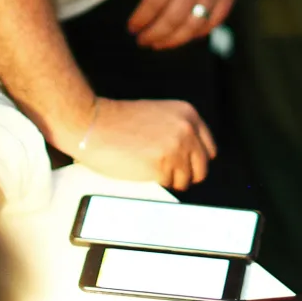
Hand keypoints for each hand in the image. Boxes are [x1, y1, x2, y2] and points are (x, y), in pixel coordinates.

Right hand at [74, 96, 216, 191]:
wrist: (92, 124)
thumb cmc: (117, 121)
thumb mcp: (157, 115)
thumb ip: (176, 130)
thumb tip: (188, 154)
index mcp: (187, 114)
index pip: (208, 149)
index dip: (194, 160)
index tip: (183, 165)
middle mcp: (186, 130)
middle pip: (201, 168)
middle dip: (184, 174)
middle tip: (165, 172)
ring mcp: (175, 148)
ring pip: (185, 180)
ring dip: (169, 180)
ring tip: (149, 169)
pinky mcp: (161, 166)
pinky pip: (168, 186)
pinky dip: (157, 184)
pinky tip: (142, 172)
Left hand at [128, 0, 241, 49]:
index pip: (154, 2)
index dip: (141, 20)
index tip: (132, 28)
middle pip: (173, 18)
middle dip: (154, 35)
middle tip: (143, 41)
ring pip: (194, 24)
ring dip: (174, 40)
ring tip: (160, 43)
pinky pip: (215, 19)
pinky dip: (199, 32)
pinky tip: (186, 35)